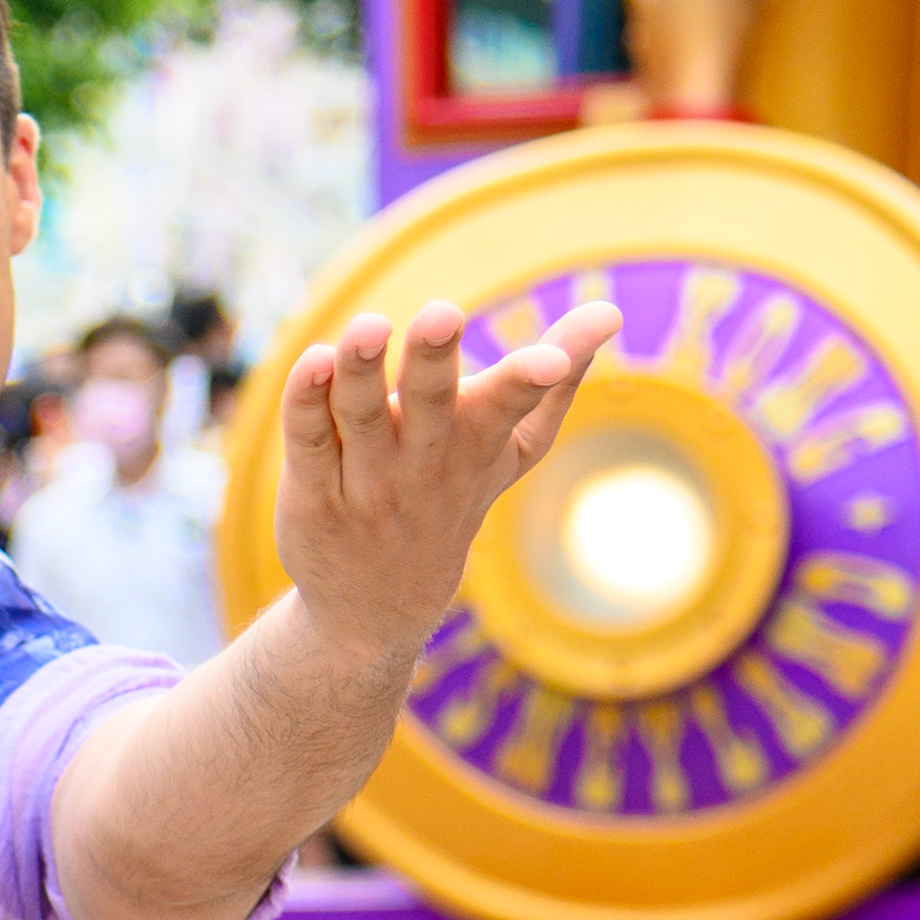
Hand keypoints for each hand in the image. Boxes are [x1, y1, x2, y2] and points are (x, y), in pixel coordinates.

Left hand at [274, 300, 614, 661]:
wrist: (377, 606)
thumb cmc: (454, 497)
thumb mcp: (512, 450)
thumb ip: (557, 380)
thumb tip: (612, 312)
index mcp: (477, 443)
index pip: (508, 407)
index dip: (531, 380)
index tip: (550, 360)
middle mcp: (422, 462)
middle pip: (430, 402)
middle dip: (435, 358)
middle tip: (442, 313)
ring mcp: (365, 479)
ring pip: (360, 416)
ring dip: (360, 370)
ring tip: (366, 326)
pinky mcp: (311, 489)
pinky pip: (308, 438)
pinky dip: (306, 402)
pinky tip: (312, 361)